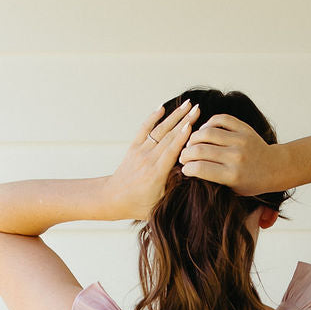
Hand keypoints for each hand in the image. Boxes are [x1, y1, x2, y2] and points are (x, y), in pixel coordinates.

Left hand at [106, 101, 200, 220]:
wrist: (112, 199)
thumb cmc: (138, 205)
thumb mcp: (159, 204)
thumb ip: (174, 189)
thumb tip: (190, 175)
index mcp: (156, 173)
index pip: (172, 150)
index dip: (182, 136)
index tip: (192, 123)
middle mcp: (147, 159)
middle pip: (169, 136)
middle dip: (184, 120)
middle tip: (198, 107)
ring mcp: (140, 151)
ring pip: (159, 129)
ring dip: (174, 115)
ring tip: (188, 104)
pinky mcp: (134, 147)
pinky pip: (144, 129)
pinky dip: (153, 117)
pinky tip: (162, 107)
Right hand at [178, 115, 283, 197]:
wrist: (275, 168)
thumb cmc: (251, 182)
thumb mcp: (232, 189)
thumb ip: (213, 180)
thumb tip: (188, 168)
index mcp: (232, 175)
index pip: (200, 168)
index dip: (187, 167)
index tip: (184, 168)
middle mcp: (236, 157)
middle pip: (200, 150)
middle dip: (186, 153)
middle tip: (184, 156)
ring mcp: (241, 141)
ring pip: (207, 132)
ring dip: (194, 137)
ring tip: (192, 143)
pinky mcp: (244, 129)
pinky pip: (221, 119)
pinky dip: (209, 123)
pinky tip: (205, 131)